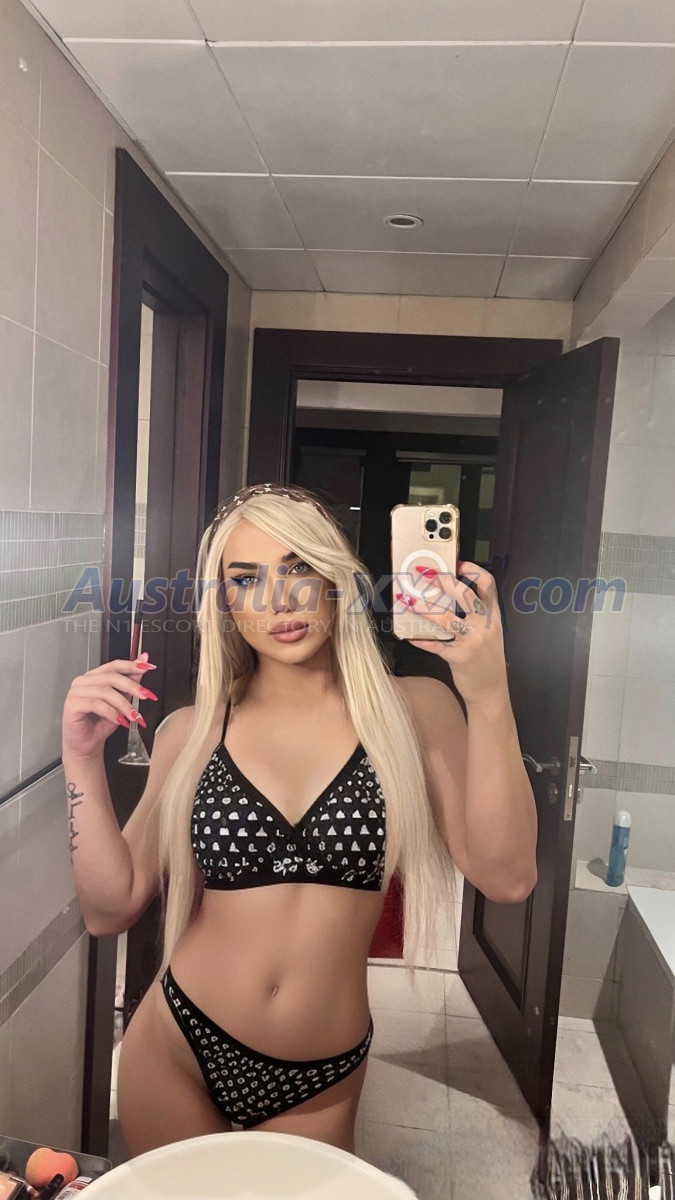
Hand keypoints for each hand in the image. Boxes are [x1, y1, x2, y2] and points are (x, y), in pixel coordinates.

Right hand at [61, 651, 157, 759]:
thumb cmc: (102, 722)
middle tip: (146, 695)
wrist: (88, 745)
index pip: (114, 665)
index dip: (132, 665)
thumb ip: (131, 681)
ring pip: (104, 691)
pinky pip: (96, 704)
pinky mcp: (72, 705)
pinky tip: (121, 721)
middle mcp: (83, 681)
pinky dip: (111, 713)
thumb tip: (145, 659)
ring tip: (134, 716)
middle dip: (132, 686)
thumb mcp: (122, 700)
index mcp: (94, 676)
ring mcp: (75, 692)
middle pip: (111, 677)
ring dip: (123, 704)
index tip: (149, 667)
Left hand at [399, 560, 507, 706]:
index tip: (458, 563)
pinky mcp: (458, 657)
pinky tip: (410, 636)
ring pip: (446, 619)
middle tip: (426, 575)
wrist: (491, 691)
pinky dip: (421, 640)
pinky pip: (435, 645)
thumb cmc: (487, 660)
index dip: (473, 571)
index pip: (488, 585)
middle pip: (465, 596)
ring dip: (425, 609)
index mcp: (493, 617)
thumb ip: (477, 615)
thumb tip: (451, 595)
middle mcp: (485, 626)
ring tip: (410, 601)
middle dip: (444, 582)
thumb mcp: (490, 633)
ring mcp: (472, 641)